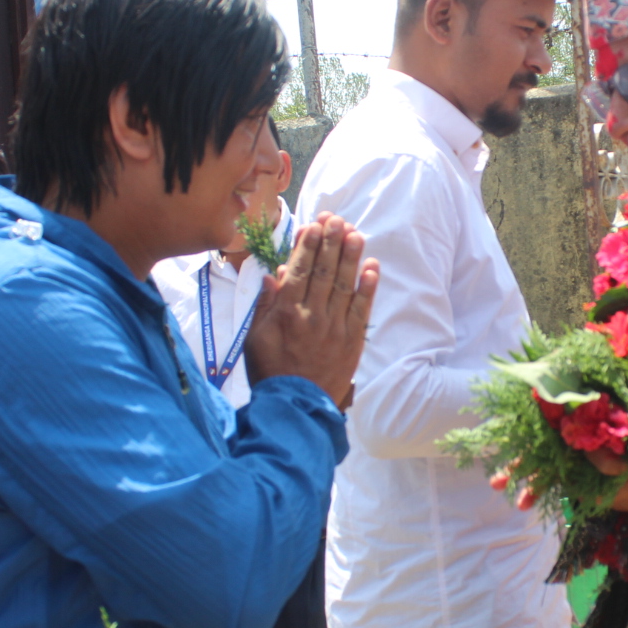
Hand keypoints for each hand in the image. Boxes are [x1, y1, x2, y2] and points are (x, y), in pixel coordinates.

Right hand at [243, 213, 380, 405]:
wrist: (294, 407)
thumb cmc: (270, 371)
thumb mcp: (255, 338)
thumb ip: (265, 305)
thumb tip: (275, 274)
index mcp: (287, 313)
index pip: (301, 270)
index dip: (309, 245)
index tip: (315, 225)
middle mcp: (312, 316)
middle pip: (325, 272)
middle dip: (332, 243)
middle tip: (338, 220)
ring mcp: (335, 328)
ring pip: (345, 286)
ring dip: (352, 258)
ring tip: (356, 234)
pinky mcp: (352, 341)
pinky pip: (363, 310)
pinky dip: (368, 288)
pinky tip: (372, 268)